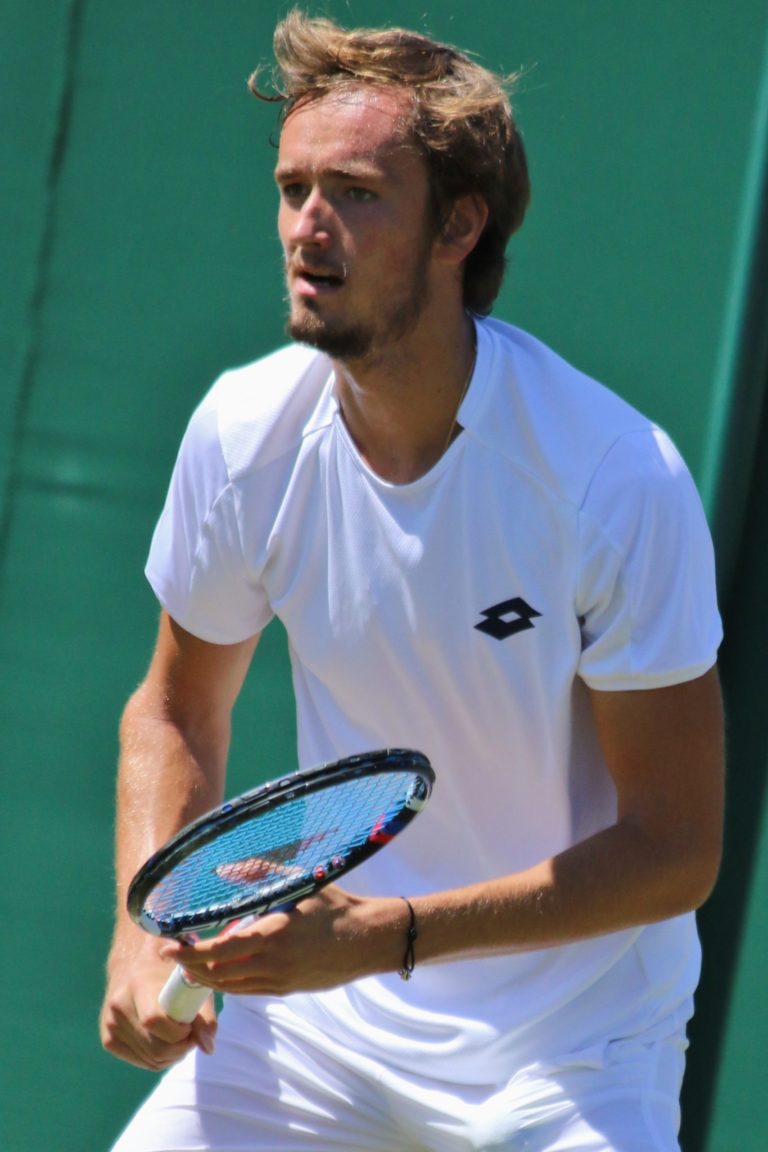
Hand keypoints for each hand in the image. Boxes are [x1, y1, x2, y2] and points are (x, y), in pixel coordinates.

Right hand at [100, 936, 217, 1070]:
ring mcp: (110, 1024)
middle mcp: (118, 1005)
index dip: (179, 1031)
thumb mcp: (190, 981)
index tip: (192, 1024)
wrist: (134, 963)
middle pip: (155, 1048)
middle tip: (192, 1035)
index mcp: (138, 984)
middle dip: (181, 1048)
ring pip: (150, 1060)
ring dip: (173, 1055)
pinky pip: (142, 1062)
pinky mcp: (108, 1040)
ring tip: (181, 1035)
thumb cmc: (169, 970)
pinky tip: (166, 1040)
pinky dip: (160, 1058)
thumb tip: (208, 1048)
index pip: (154, 1020)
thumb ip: (204, 1014)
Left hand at [158, 887, 405, 997]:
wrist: (367, 939)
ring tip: (189, 964)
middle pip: (217, 973)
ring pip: (230, 986)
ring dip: (206, 977)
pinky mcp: (286, 990)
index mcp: (272, 934)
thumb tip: (224, 870)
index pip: (218, 950)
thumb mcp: (298, 883)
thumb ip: (259, 874)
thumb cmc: (334, 905)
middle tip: (172, 956)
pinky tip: (219, 971)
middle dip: (190, 967)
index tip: (167, 948)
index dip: (189, 953)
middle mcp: (272, 962)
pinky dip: (227, 983)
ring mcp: (279, 980)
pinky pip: (247, 991)